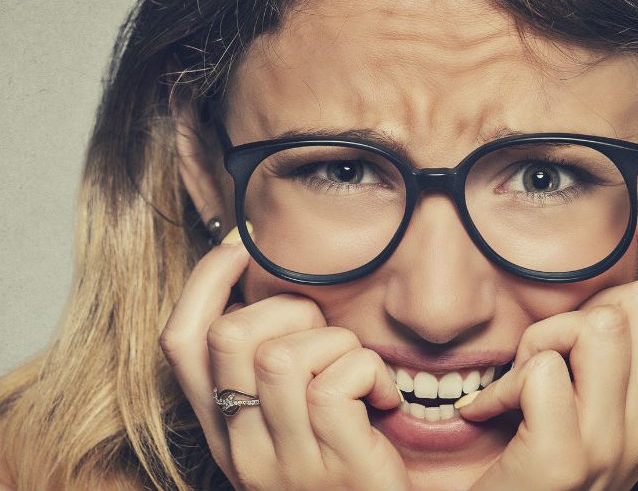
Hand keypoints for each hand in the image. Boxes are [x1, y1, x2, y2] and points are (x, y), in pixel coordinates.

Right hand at [159, 237, 409, 489]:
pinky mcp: (337, 466)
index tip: (240, 246)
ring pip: (283, 357)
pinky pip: (336, 384)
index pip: (180, 345)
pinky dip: (369, 372)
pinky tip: (382, 398)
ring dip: (335, 343)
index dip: (204, 283)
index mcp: (222, 429)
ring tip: (357, 370)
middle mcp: (241, 448)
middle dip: (287, 309)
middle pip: (229, 338)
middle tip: (325, 333)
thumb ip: (266, 373)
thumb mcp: (287, 421)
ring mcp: (285, 463)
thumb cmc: (341, 464)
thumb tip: (268, 290)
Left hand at [458, 211, 637, 489]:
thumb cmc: (540, 460)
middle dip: (584, 309)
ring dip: (541, 342)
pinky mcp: (562, 459)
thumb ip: (618, 358)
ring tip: (517, 384)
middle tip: (545, 352)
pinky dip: (504, 383)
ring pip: (596, 325)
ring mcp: (613, 446)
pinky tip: (486, 412)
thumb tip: (617, 288)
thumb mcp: (599, 409)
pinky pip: (542, 369)